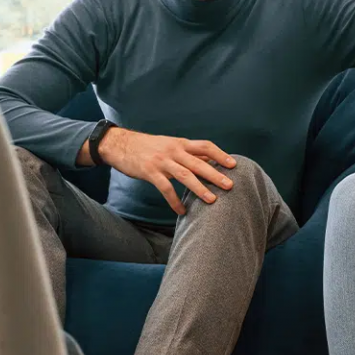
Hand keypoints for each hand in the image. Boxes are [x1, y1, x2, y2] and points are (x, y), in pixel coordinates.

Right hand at [97, 128, 236, 214]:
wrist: (121, 144)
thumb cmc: (149, 146)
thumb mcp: (171, 145)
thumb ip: (189, 153)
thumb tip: (210, 160)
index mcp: (181, 143)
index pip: (205, 146)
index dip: (220, 154)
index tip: (233, 164)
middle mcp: (174, 151)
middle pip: (199, 163)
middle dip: (215, 175)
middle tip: (230, 185)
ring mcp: (162, 161)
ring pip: (185, 176)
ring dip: (200, 188)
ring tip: (212, 200)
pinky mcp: (150, 172)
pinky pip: (165, 188)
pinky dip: (174, 201)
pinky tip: (182, 211)